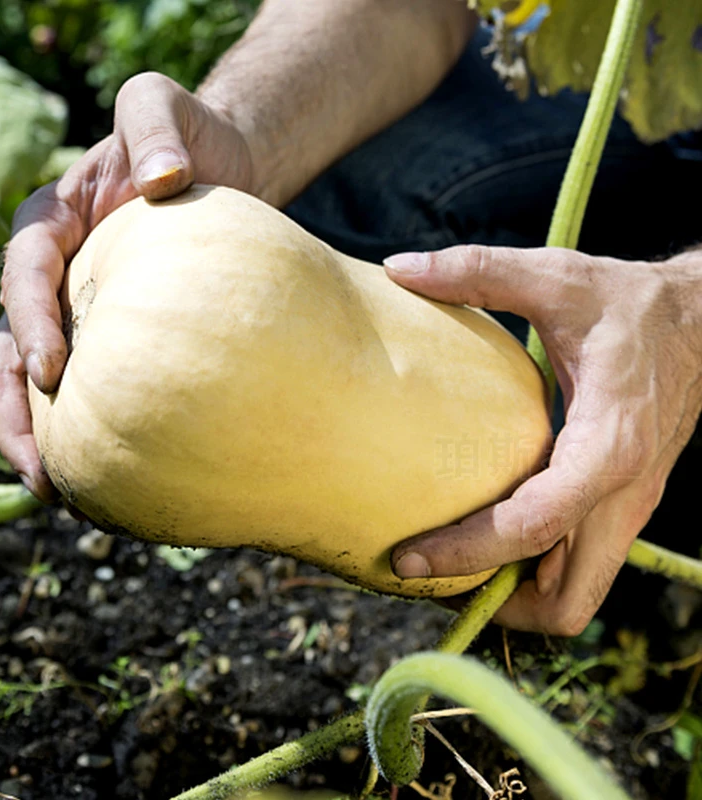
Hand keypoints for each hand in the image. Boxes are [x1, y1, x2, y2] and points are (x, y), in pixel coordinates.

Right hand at [0, 73, 253, 500]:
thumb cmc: (190, 139)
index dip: (32, 319)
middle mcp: (55, 272)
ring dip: (39, 437)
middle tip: (40, 468)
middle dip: (14, 408)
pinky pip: (92, 388)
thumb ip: (154, 125)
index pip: (26, 270)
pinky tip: (112, 474)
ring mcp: (80, 309)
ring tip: (60, 492)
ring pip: (36, 381)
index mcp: (54, 220)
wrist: (223, 173)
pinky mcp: (115, 339)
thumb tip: (161, 180)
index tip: (55, 369)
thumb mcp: (163, 107)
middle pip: (10, 344)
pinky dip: (89, 430)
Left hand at [384, 245, 701, 634]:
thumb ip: (478, 271)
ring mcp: (627, 508)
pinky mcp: (620, 505)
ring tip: (446, 567)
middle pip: (566, 601)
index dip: (467, 552)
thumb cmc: (628, 303)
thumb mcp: (556, 277)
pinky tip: (483, 536)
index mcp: (609, 444)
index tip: (407, 559)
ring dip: (514, 596)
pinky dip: (532, 571)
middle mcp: (624, 493)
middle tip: (426, 577)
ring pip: (576, 596)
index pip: (534, 525)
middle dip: (496, 603)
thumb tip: (400, 269)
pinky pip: (576, 565)